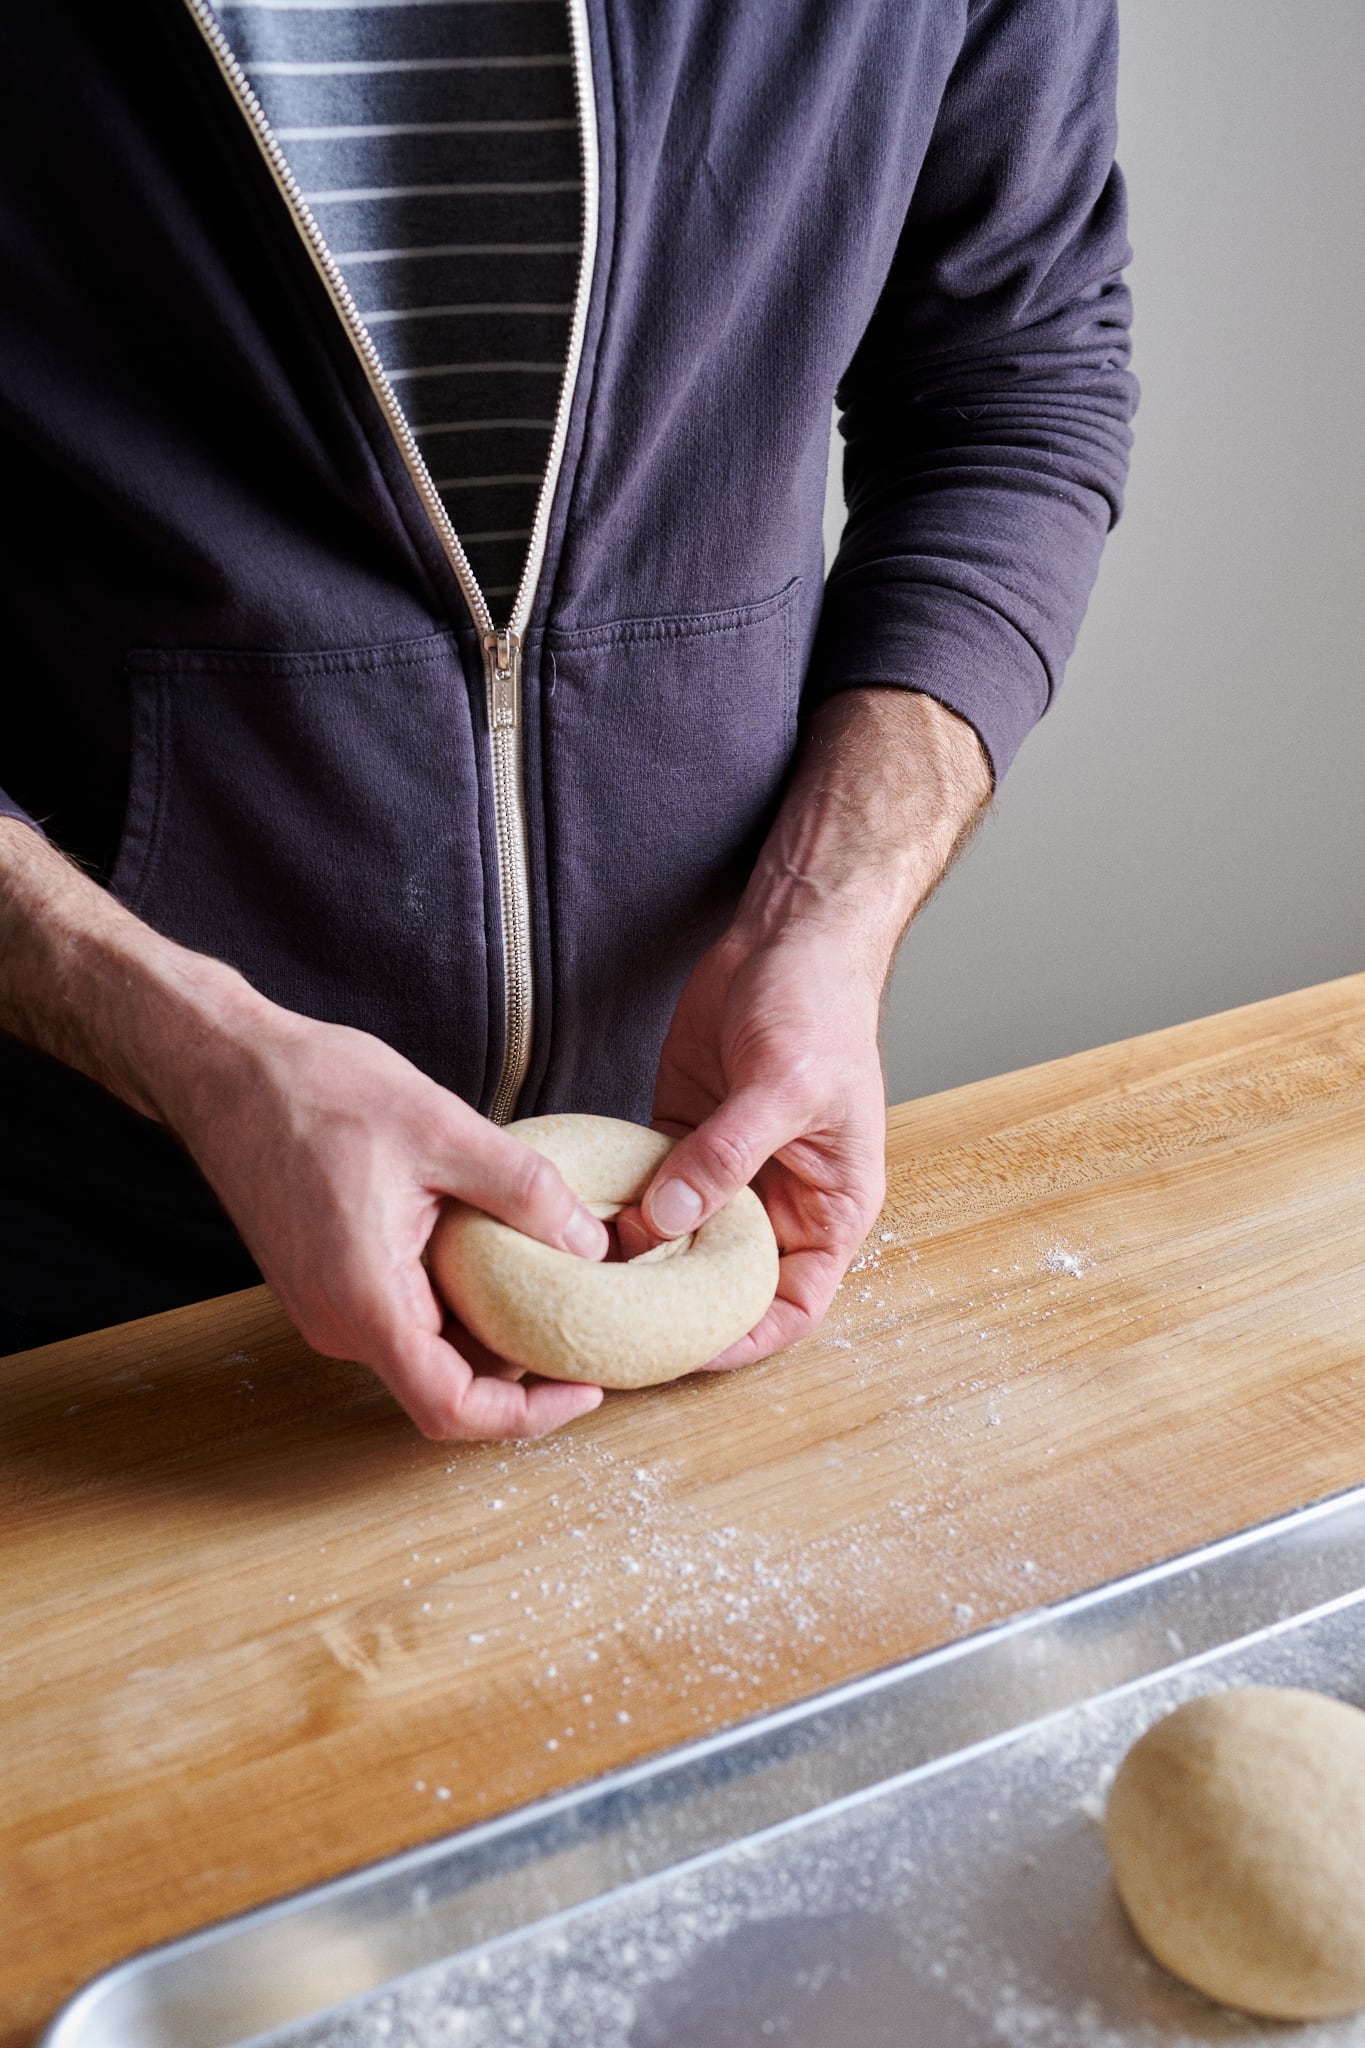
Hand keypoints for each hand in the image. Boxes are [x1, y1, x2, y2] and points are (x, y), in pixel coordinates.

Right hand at [160, 1002, 609, 1438]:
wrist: (227, 1070)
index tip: (582, 1390)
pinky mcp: (324, 1284)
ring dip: (486, 1329)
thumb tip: (591, 1245)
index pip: (450, 1408)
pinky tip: (490, 1255)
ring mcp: (326, 1307)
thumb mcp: (442, 1128)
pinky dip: (452, 1302)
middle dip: (520, 1366)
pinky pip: (401, 1317)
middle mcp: (338, 1322)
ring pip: (425, 1350)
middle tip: (585, 1323)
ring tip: (549, 1283)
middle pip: (445, 1383)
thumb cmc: (316, 1091)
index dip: (525, 1415)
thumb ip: (524, 1190)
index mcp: (364, 1299)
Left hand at [621, 924, 887, 1367]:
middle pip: (726, 1284)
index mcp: (829, 1205)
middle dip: (676, 1312)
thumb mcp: (782, 1086)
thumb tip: (669, 1219)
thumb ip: (726, 1155)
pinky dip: (616, 1209)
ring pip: (679, 1243)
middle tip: (614, 1330)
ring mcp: (725, 1170)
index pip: (795, 1304)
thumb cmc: (820, 1007)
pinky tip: (576, 1222)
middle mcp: (778, 1200)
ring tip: (582, 1286)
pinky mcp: (682, 1136)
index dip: (747, 1339)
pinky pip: (648, 1190)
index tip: (691, 1354)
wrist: (788, 936)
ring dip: (638, 1264)